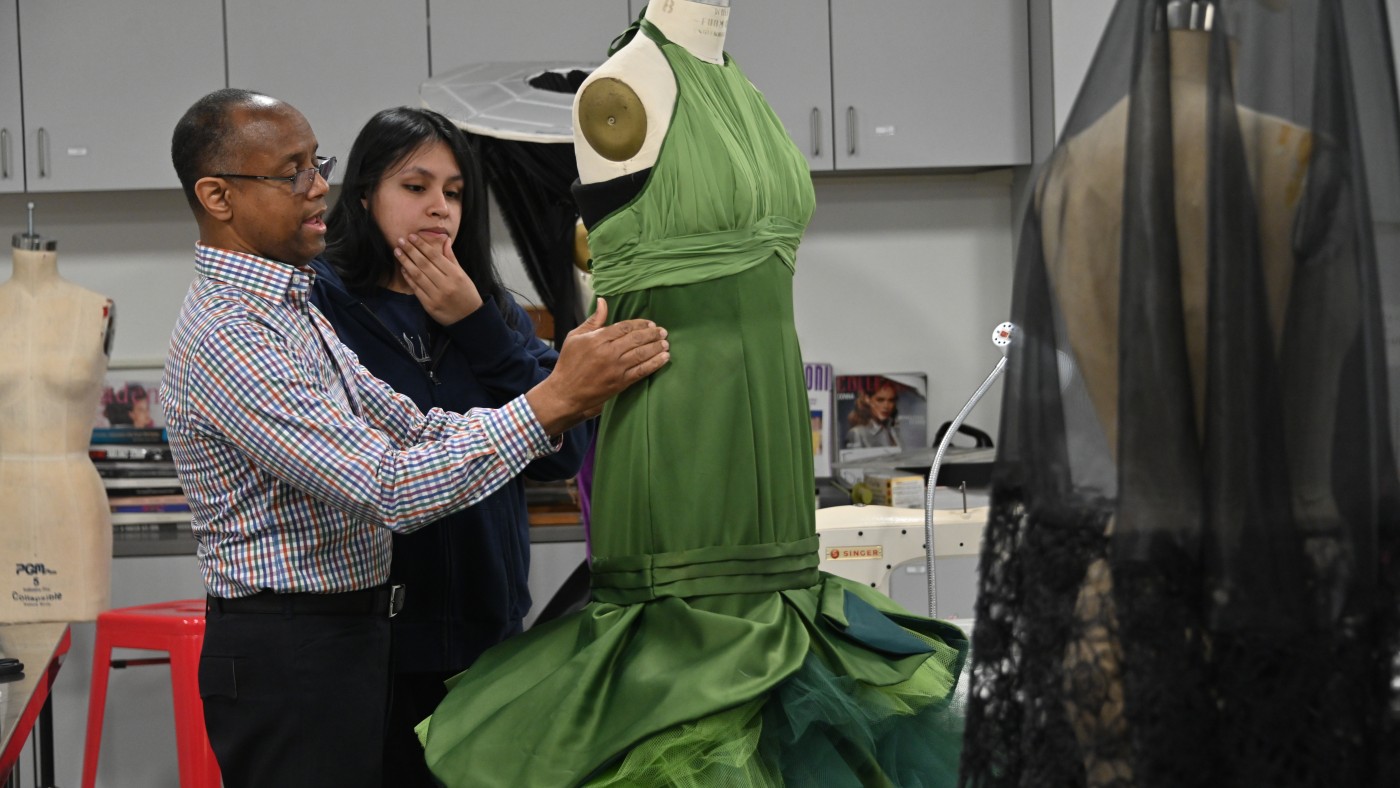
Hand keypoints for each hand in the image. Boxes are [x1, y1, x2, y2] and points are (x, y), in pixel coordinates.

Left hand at [396, 233, 483, 323]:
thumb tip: (445, 240)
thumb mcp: (462, 274)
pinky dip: (408, 278)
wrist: (469, 318)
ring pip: (417, 276)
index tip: (412, 236)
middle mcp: (445, 284)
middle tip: (400, 240)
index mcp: (455, 275)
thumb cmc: (467, 293)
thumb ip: (452, 258)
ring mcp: (436, 296)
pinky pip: (416, 289)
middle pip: (424, 264)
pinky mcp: (429, 305)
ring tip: (397, 252)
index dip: (422, 245)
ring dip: (405, 262)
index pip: (435, 256)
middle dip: (410, 251)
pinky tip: (403, 269)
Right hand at [526, 298, 669, 434]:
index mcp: (597, 339)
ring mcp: (616, 368)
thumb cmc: (568, 363)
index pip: (624, 327)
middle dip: (652, 334)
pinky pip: (642, 371)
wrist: (565, 393)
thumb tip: (603, 301)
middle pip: (636, 339)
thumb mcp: (575, 337)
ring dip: (656, 347)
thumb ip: (593, 320)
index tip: (650, 324)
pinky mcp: (621, 383)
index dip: (640, 324)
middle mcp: (609, 352)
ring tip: (666, 343)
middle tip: (663, 332)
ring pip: (642, 354)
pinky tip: (664, 358)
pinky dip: (655, 364)